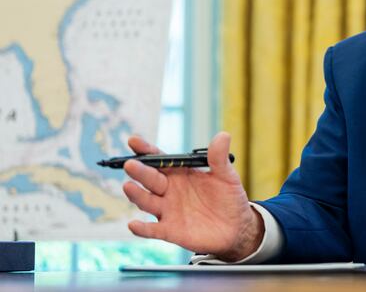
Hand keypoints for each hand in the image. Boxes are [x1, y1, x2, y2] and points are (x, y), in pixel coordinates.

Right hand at [122, 132, 264, 261]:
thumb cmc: (228, 198)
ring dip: (137, 195)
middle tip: (130, 164)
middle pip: (151, 179)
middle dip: (140, 171)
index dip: (146, 150)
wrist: (237, 227)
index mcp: (179, 173)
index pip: (159, 159)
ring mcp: (168, 210)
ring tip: (128, 186)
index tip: (133, 141)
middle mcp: (169, 190)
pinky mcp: (170, 230)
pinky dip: (142, 229)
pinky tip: (133, 225)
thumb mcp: (226, 175)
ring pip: (147, 201)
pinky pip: (153, 230)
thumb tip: (223, 135)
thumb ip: (219, 157)